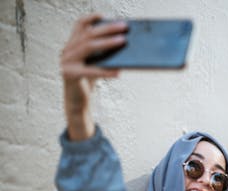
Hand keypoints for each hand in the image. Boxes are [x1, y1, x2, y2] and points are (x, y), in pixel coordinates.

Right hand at [60, 13, 126, 139]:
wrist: (77, 102)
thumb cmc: (89, 81)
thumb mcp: (96, 64)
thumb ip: (103, 54)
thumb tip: (124, 42)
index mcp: (71, 46)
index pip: (79, 26)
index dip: (91, 18)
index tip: (105, 15)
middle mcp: (66, 51)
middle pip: (88, 35)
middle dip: (107, 29)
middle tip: (124, 27)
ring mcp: (66, 62)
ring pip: (88, 48)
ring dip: (108, 43)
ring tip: (123, 41)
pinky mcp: (70, 75)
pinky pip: (91, 71)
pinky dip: (106, 71)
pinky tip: (119, 72)